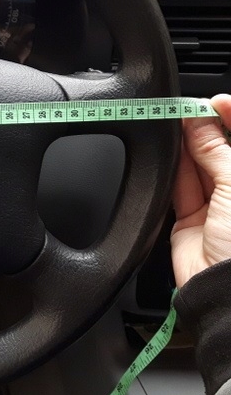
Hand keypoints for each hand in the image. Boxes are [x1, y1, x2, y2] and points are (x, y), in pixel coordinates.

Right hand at [171, 94, 230, 287]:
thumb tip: (201, 119)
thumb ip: (216, 150)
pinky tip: (170, 151)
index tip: (217, 103)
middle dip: (209, 130)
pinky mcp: (191, 220)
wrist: (224, 291)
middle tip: (192, 110)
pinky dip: (174, 169)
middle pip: (224, 152)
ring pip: (201, 166)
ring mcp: (218, 208)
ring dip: (189, 146)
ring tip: (177, 125)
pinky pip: (180, 187)